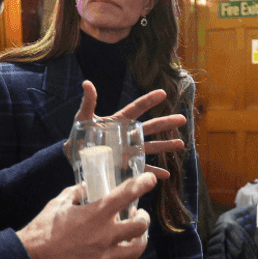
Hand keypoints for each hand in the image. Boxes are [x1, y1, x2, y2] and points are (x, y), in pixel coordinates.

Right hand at [17, 174, 156, 258]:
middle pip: (140, 225)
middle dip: (144, 217)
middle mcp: (104, 234)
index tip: (151, 179)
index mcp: (95, 214)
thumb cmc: (41, 230)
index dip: (143, 184)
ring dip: (141, 241)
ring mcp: (103, 256)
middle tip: (139, 214)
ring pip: (137, 249)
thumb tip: (85, 187)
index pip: (126, 194)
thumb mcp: (57, 204)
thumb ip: (75, 193)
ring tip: (138, 237)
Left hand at [69, 82, 187, 178]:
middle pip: (150, 127)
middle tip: (182, 118)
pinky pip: (142, 168)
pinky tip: (166, 175)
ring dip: (165, 146)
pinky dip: (153, 172)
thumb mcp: (83, 117)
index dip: (149, 100)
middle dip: (166, 123)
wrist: (75, 156)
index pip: (136, 109)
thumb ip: (88, 102)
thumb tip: (87, 83)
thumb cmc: (79, 134)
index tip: (163, 93)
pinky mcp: (126, 165)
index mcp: (119, 121)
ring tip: (181, 144)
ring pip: (151, 146)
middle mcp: (127, 134)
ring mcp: (129, 150)